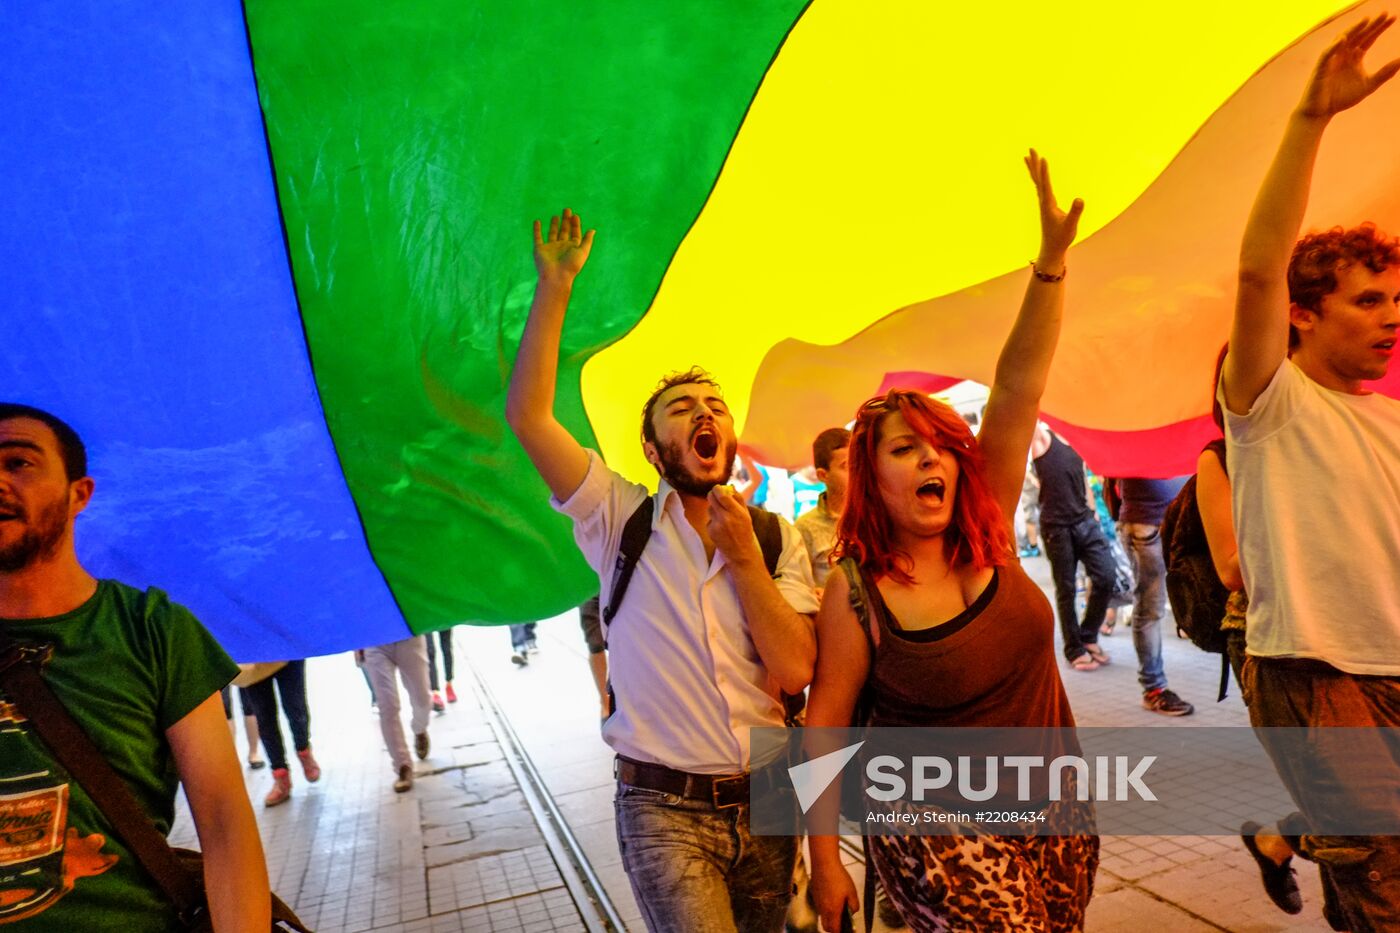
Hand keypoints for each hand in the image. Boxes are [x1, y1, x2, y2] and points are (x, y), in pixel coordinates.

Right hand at [533, 208, 594, 283]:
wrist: (556, 276)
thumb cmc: (571, 265)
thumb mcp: (583, 252)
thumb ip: (587, 241)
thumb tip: (593, 230)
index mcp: (572, 248)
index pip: (575, 234)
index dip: (576, 224)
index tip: (575, 215)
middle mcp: (562, 247)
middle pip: (564, 231)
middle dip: (566, 221)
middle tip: (567, 209)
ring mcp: (551, 248)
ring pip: (552, 233)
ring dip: (554, 225)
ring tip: (556, 216)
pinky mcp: (540, 249)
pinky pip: (537, 237)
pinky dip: (536, 230)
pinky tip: (537, 221)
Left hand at [707, 485, 760, 564]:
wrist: (742, 554)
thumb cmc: (746, 533)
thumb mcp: (747, 515)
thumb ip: (738, 499)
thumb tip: (730, 486)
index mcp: (737, 512)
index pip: (721, 494)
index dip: (717, 488)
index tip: (719, 488)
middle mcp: (725, 518)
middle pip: (711, 498)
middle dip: (713, 495)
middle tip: (717, 496)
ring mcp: (716, 525)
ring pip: (710, 508)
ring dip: (714, 509)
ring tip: (723, 517)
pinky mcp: (710, 532)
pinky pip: (709, 520)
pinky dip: (713, 521)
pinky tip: (721, 528)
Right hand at [810, 861, 859, 932]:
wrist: (824, 864)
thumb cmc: (837, 876)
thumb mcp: (852, 891)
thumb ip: (854, 905)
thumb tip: (853, 912)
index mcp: (833, 910)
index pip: (835, 930)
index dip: (841, 932)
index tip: (847, 930)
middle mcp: (823, 909)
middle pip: (827, 927)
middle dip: (834, 928)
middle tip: (842, 923)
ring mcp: (818, 902)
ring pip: (823, 917)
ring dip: (830, 918)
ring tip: (838, 908)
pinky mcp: (815, 896)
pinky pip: (820, 908)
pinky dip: (826, 909)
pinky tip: (832, 899)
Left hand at [1025, 148, 1083, 265]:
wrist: (1052, 249)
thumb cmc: (1061, 238)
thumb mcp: (1071, 225)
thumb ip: (1075, 212)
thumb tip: (1080, 199)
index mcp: (1048, 204)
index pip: (1045, 184)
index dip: (1044, 171)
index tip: (1042, 158)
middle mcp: (1043, 201)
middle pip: (1037, 178)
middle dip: (1034, 164)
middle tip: (1030, 149)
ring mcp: (1044, 203)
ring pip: (1037, 181)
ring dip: (1034, 168)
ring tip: (1029, 156)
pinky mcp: (1046, 205)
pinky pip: (1041, 186)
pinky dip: (1039, 177)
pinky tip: (1038, 175)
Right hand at [1299, 15, 1399, 117]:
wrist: (1321, 112)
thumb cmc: (1342, 99)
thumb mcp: (1368, 85)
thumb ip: (1384, 73)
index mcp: (1355, 57)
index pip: (1369, 38)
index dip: (1380, 28)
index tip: (1393, 18)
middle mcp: (1344, 55)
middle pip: (1359, 35)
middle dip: (1371, 25)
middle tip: (1384, 14)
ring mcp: (1332, 60)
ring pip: (1342, 40)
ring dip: (1353, 29)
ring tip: (1366, 20)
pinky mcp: (1320, 69)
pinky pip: (1326, 55)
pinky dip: (1333, 47)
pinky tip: (1343, 40)